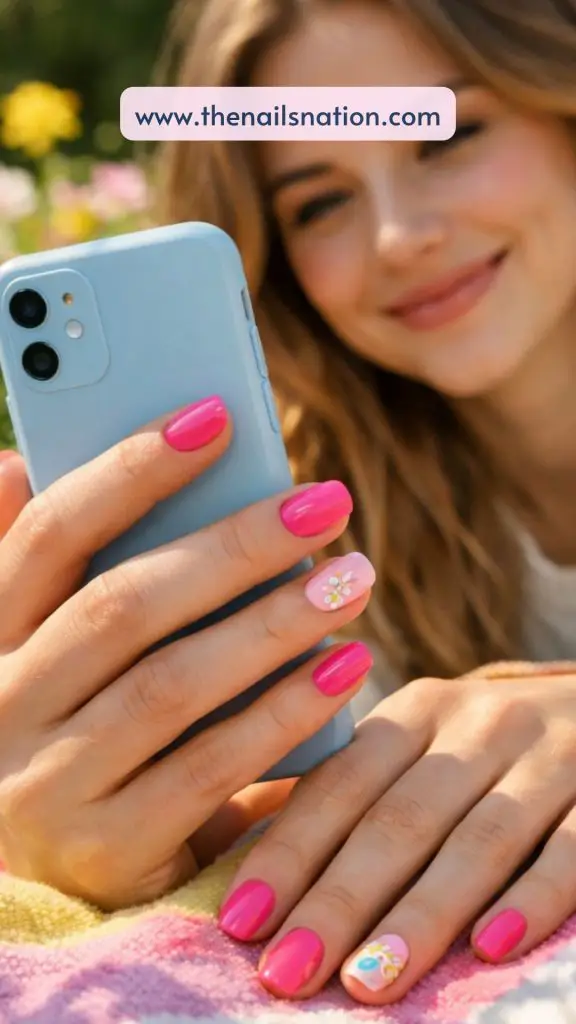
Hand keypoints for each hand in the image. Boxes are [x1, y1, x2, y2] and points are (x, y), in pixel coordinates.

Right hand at [0, 397, 374, 908]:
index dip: (129, 470)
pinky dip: (282, 713)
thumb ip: (31, 563)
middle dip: (234, 547)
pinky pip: (208, 769)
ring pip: (170, 686)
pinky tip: (345, 667)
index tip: (217, 416)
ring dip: (273, 625)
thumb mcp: (39, 646)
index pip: (51, 535)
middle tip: (326, 504)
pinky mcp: (106, 852)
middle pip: (123, 606)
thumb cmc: (70, 726)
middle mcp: (3, 708)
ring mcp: (46, 786)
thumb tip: (13, 463)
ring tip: (353, 578)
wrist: (60, 869)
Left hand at [218, 668, 575, 1002]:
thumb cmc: (494, 746)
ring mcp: (548, 757)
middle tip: (287, 972)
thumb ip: (355, 785)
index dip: (289, 851)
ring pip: (478, 839)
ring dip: (420, 913)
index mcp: (419, 712)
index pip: (341, 784)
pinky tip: (490, 949)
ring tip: (366, 983)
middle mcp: (479, 725)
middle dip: (338, 900)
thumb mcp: (427, 741)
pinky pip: (570, 849)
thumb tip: (251, 856)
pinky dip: (531, 898)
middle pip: (399, 818)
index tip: (241, 920)